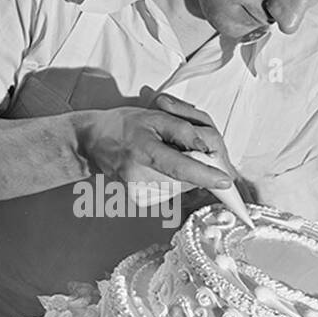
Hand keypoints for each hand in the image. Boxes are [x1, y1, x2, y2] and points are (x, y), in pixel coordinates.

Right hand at [76, 94, 237, 191]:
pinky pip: (171, 191)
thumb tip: (208, 150)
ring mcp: (139, 192)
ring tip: (162, 155)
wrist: (93, 143)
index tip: (225, 181)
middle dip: (194, 166)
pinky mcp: (141, 200)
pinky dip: (172, 179)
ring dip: (182, 173)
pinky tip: (156, 167)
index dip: (204, 174)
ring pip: (181, 187)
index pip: (179, 167)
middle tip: (178, 148)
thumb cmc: (124, 126)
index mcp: (143, 151)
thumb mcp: (156, 116)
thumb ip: (184, 131)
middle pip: (186, 178)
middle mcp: (139, 177)